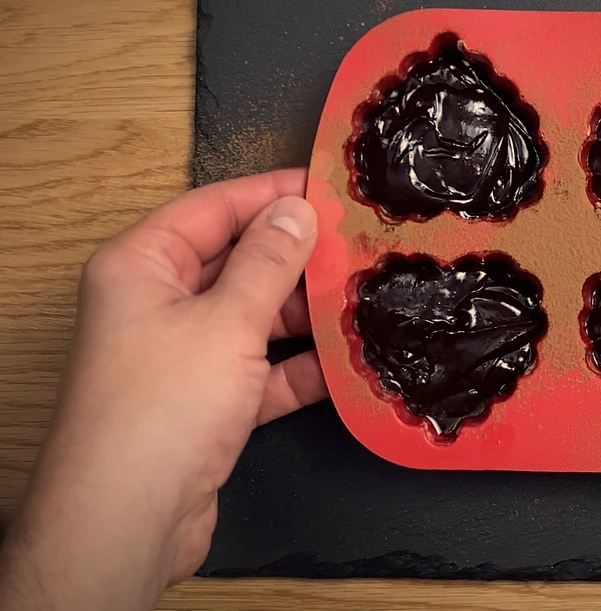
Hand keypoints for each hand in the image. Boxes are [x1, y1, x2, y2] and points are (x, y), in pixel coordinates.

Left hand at [0, 169, 327, 610]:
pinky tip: (348, 362)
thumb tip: (298, 210)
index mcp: (142, 266)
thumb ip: (269, 261)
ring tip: (366, 299)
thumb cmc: (160, 409)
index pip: (214, 207)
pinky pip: (261, 370)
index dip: (273, 195)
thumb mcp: (227, 320)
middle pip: (237, 261)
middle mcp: (155, 304)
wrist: (128, 518)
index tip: (332, 188)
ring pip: (253, 317)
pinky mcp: (205, 403)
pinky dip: (300, 368)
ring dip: (306, 315)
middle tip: (362, 246)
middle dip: (298, 258)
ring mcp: (181, 356)